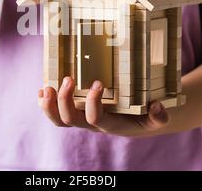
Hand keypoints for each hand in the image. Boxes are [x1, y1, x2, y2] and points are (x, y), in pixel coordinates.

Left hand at [39, 77, 169, 136]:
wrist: (136, 122)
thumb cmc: (144, 117)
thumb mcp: (155, 118)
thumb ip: (159, 116)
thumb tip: (157, 107)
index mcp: (108, 123)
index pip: (95, 118)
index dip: (92, 103)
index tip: (99, 83)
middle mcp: (90, 123)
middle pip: (70, 119)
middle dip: (65, 100)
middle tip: (68, 79)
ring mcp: (80, 117)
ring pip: (59, 119)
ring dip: (49, 105)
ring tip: (47, 88)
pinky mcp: (75, 111)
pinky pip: (55, 113)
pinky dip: (46, 103)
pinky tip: (43, 90)